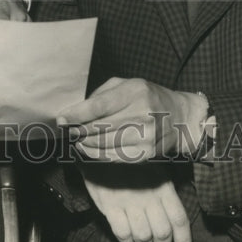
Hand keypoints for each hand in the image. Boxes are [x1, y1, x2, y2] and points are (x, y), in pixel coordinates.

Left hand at [58, 77, 204, 161]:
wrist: (180, 118)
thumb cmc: (148, 97)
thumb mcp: (128, 84)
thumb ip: (102, 94)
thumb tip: (77, 110)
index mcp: (135, 92)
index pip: (99, 106)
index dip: (76, 114)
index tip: (61, 119)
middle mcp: (141, 114)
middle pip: (99, 127)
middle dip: (78, 130)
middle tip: (68, 130)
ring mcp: (145, 137)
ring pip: (104, 144)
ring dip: (85, 144)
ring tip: (77, 139)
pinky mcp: (146, 154)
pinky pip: (114, 157)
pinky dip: (97, 154)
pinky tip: (89, 149)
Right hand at [82, 164, 191, 241]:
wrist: (102, 144)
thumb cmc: (132, 157)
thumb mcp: (156, 166)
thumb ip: (166, 189)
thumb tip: (175, 213)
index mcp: (163, 186)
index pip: (179, 219)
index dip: (183, 241)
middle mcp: (149, 196)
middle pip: (162, 233)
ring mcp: (129, 202)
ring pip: (143, 236)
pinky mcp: (110, 205)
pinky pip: (122, 233)